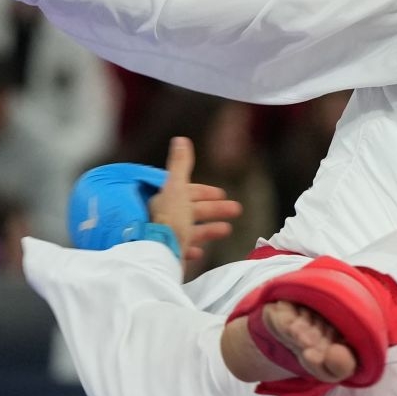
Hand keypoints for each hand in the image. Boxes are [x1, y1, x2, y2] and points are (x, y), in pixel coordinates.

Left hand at [146, 136, 242, 270]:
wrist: (159, 254)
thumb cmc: (170, 220)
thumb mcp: (177, 188)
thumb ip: (180, 165)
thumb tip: (180, 139)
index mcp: (164, 200)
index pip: (187, 192)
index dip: (205, 192)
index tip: (222, 194)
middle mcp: (162, 218)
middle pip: (191, 211)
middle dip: (215, 209)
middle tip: (237, 210)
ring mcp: (164, 238)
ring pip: (189, 230)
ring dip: (208, 229)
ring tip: (228, 230)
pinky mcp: (166, 255)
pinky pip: (181, 250)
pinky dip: (193, 248)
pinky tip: (201, 252)